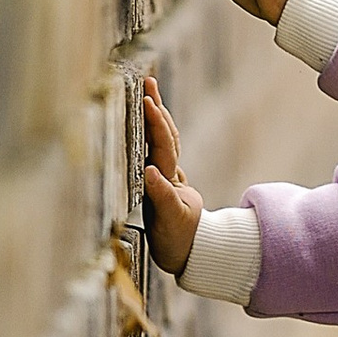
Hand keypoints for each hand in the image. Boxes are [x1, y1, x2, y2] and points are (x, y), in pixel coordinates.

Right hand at [140, 73, 201, 272]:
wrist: (191, 254)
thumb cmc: (178, 241)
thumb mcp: (170, 222)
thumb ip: (161, 197)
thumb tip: (149, 171)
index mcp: (171, 180)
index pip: (163, 145)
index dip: (155, 123)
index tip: (146, 101)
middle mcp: (170, 174)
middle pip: (165, 135)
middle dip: (156, 108)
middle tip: (147, 82)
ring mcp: (168, 177)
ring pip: (164, 140)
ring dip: (157, 116)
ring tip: (148, 93)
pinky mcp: (162, 183)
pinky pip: (158, 151)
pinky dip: (153, 133)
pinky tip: (146, 123)